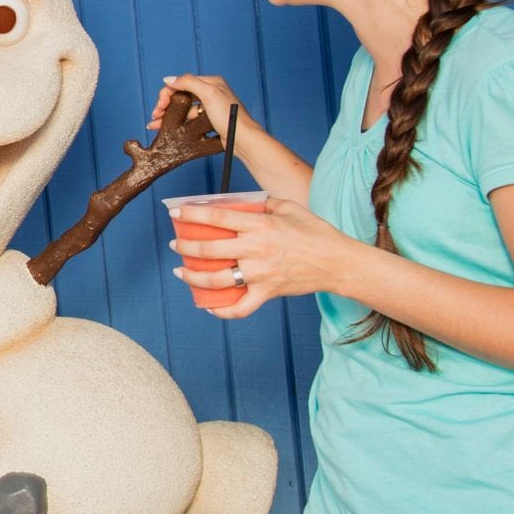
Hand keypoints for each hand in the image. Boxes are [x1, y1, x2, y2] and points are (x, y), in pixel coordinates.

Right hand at [149, 73, 248, 137]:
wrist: (242, 138)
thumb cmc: (229, 116)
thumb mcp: (209, 94)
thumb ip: (188, 82)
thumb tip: (168, 79)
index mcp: (211, 82)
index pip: (182, 82)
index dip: (168, 93)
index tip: (160, 106)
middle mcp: (210, 92)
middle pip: (181, 95)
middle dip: (165, 104)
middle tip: (155, 116)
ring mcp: (209, 106)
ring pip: (183, 108)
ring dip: (168, 115)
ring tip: (155, 125)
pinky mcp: (208, 120)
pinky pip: (188, 118)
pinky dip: (176, 122)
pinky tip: (166, 128)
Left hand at [170, 198, 357, 319]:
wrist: (338, 263)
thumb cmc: (317, 233)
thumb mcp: (291, 208)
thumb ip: (266, 203)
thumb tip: (246, 202)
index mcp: (260, 225)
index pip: (218, 217)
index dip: (192, 214)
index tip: (176, 213)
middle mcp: (256, 249)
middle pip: (209, 249)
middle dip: (185, 246)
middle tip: (176, 244)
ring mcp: (260, 274)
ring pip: (216, 280)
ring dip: (192, 276)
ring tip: (181, 271)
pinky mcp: (267, 293)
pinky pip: (239, 308)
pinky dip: (222, 311)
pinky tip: (209, 306)